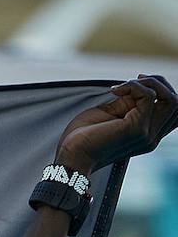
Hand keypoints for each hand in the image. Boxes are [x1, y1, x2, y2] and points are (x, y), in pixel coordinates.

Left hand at [55, 74, 177, 175]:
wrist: (70, 156)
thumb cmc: (84, 137)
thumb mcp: (112, 115)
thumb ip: (130, 103)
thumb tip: (143, 85)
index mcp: (147, 135)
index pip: (174, 112)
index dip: (163, 90)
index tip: (139, 84)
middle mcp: (152, 138)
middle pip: (176, 102)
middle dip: (159, 82)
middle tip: (135, 80)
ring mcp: (146, 135)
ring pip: (170, 98)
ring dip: (150, 82)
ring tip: (126, 85)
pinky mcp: (137, 129)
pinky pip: (148, 95)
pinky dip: (133, 85)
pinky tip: (114, 91)